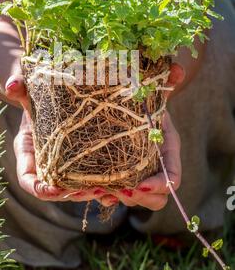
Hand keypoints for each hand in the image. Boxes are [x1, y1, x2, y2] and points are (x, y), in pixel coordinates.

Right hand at [5, 74, 109, 202]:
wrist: (51, 89)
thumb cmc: (36, 89)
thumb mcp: (28, 88)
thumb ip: (19, 85)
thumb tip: (11, 85)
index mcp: (28, 150)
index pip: (28, 179)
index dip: (39, 188)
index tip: (55, 189)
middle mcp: (44, 162)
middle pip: (55, 189)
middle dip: (71, 194)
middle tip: (91, 191)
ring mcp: (62, 163)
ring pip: (74, 187)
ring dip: (91, 192)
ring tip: (109, 191)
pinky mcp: (80, 159)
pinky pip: (89, 177)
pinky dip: (103, 183)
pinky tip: (121, 184)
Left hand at [112, 63, 183, 209]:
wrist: (130, 104)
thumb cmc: (143, 98)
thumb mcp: (152, 90)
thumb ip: (163, 80)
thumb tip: (177, 69)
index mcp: (166, 149)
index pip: (172, 177)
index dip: (160, 185)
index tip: (142, 185)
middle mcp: (154, 166)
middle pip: (156, 198)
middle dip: (140, 198)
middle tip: (121, 190)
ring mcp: (137, 174)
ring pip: (135, 200)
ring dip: (120, 199)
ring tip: (101, 191)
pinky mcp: (120, 174)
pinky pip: (116, 194)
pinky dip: (106, 196)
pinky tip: (92, 190)